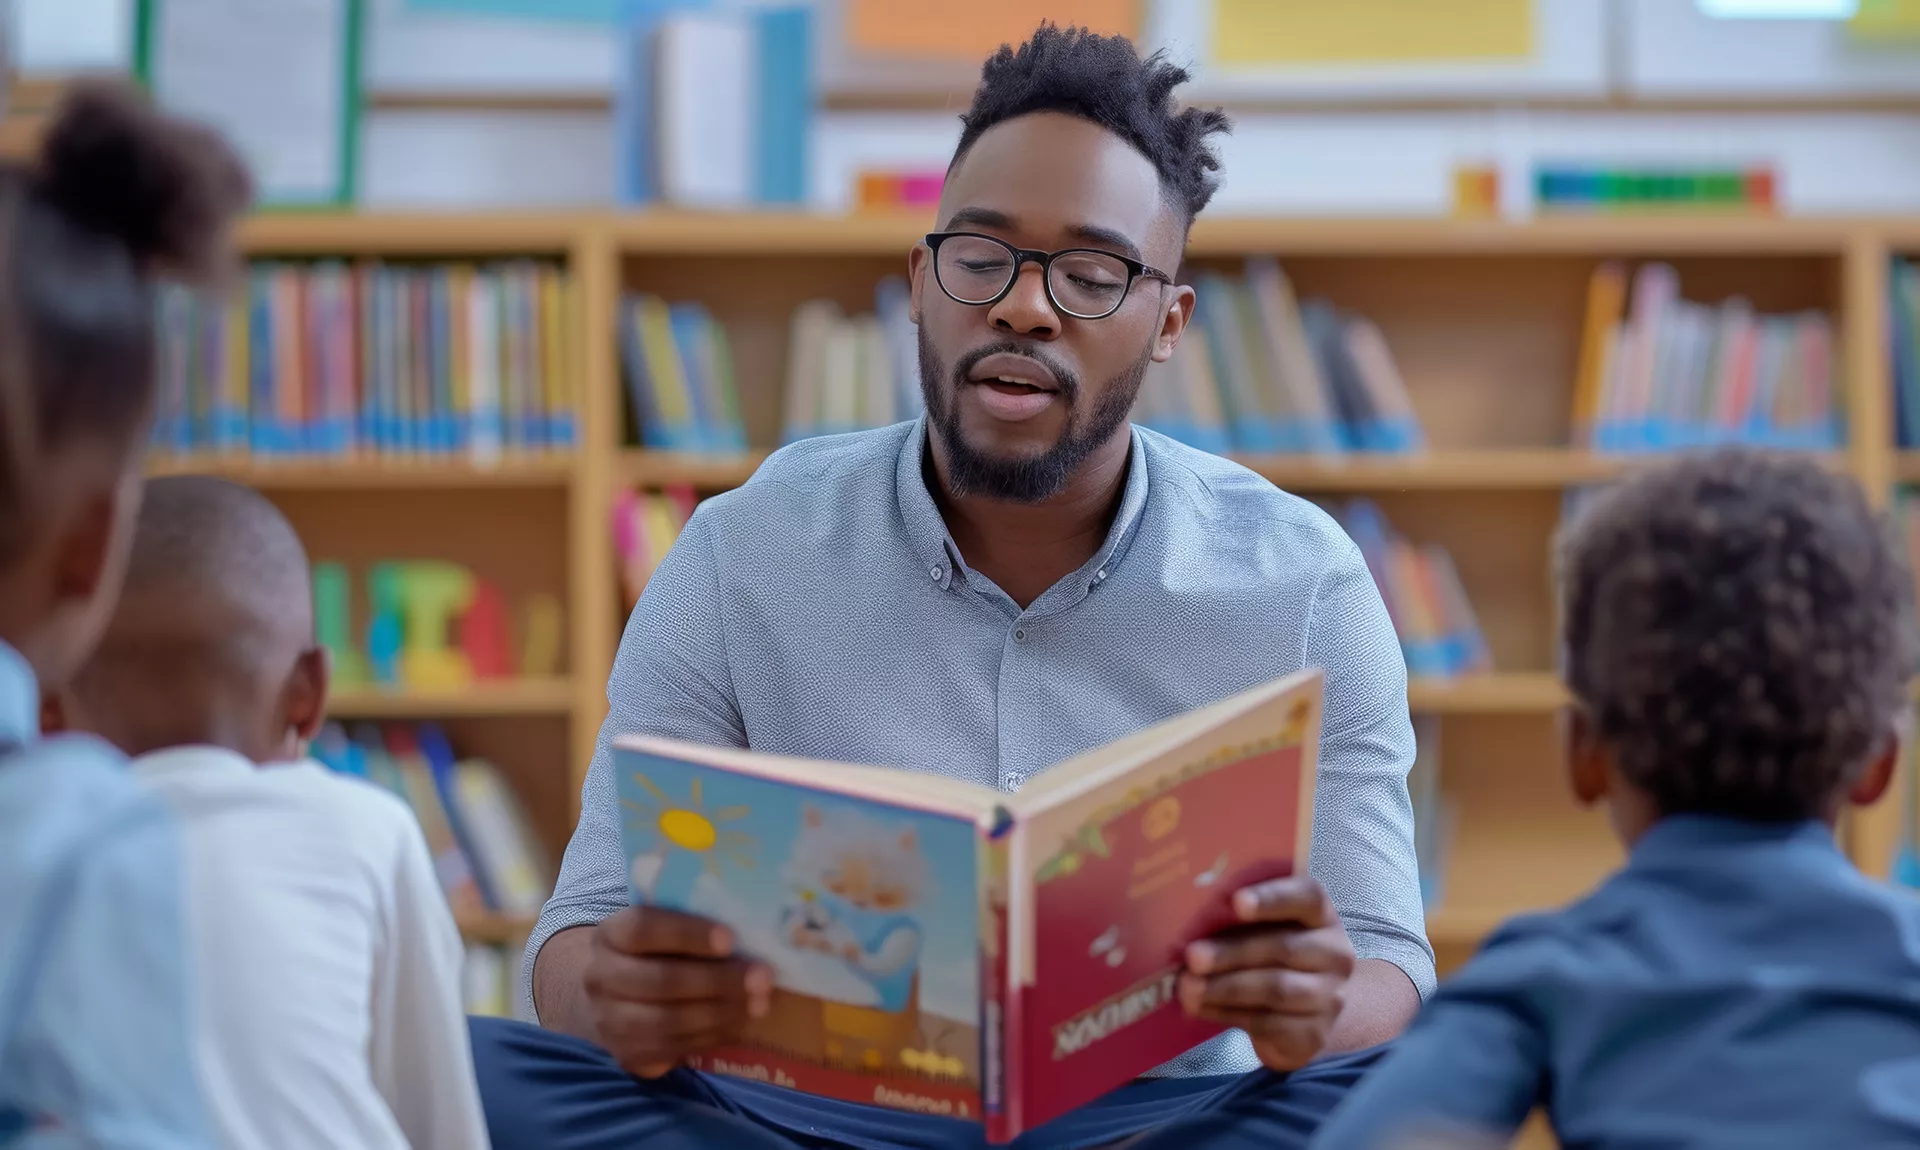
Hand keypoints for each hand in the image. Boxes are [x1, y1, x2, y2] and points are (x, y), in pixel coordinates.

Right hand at [583, 905, 774, 1077]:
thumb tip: (753, 923)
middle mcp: (601, 977)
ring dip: (721, 1012)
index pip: (643, 928)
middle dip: (717, 980)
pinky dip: (711, 1036)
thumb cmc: (653, 953)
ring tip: (759, 1003)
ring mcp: (609, 1020)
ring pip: (668, 1020)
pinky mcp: (627, 1054)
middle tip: (762, 977)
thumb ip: (691, 922)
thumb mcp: (661, 928)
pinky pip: (673, 1048)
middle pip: (661, 980)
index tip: (730, 938)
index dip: (687, 933)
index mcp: (610, 935)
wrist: (612, 999)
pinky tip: (738, 1022)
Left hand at [1177, 875, 1354, 1071]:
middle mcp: (1335, 954)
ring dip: (1225, 987)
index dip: (1273, 898)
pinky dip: (1227, 1014)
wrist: (1304, 1015)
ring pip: (1275, 989)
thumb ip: (1238, 920)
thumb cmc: (1272, 958)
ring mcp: (1330, 997)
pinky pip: (1268, 1023)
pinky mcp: (1314, 1034)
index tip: (1236, 901)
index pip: (1308, 897)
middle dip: (1232, 952)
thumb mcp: (1264, 932)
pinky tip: (1200, 1008)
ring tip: (1187, 987)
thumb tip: (1188, 917)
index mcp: (1322, 917)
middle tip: (1192, 956)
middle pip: (1284, 948)